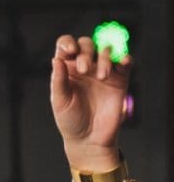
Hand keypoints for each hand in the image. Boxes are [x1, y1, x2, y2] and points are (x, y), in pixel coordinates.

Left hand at [50, 34, 131, 169]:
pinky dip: (125, 58)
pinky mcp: (120, 80)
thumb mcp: (60, 101)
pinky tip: (122, 62)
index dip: (68, 42)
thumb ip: (59, 80)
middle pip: (87, 44)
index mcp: (66, 70)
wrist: (89, 139)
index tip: (71, 51)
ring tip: (102, 76)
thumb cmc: (70, 121)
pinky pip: (125, 62)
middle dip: (87, 52)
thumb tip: (56, 59)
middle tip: (86, 71)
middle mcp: (84, 67)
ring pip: (106, 51)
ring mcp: (103, 72)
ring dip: (104, 57)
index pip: (66, 46)